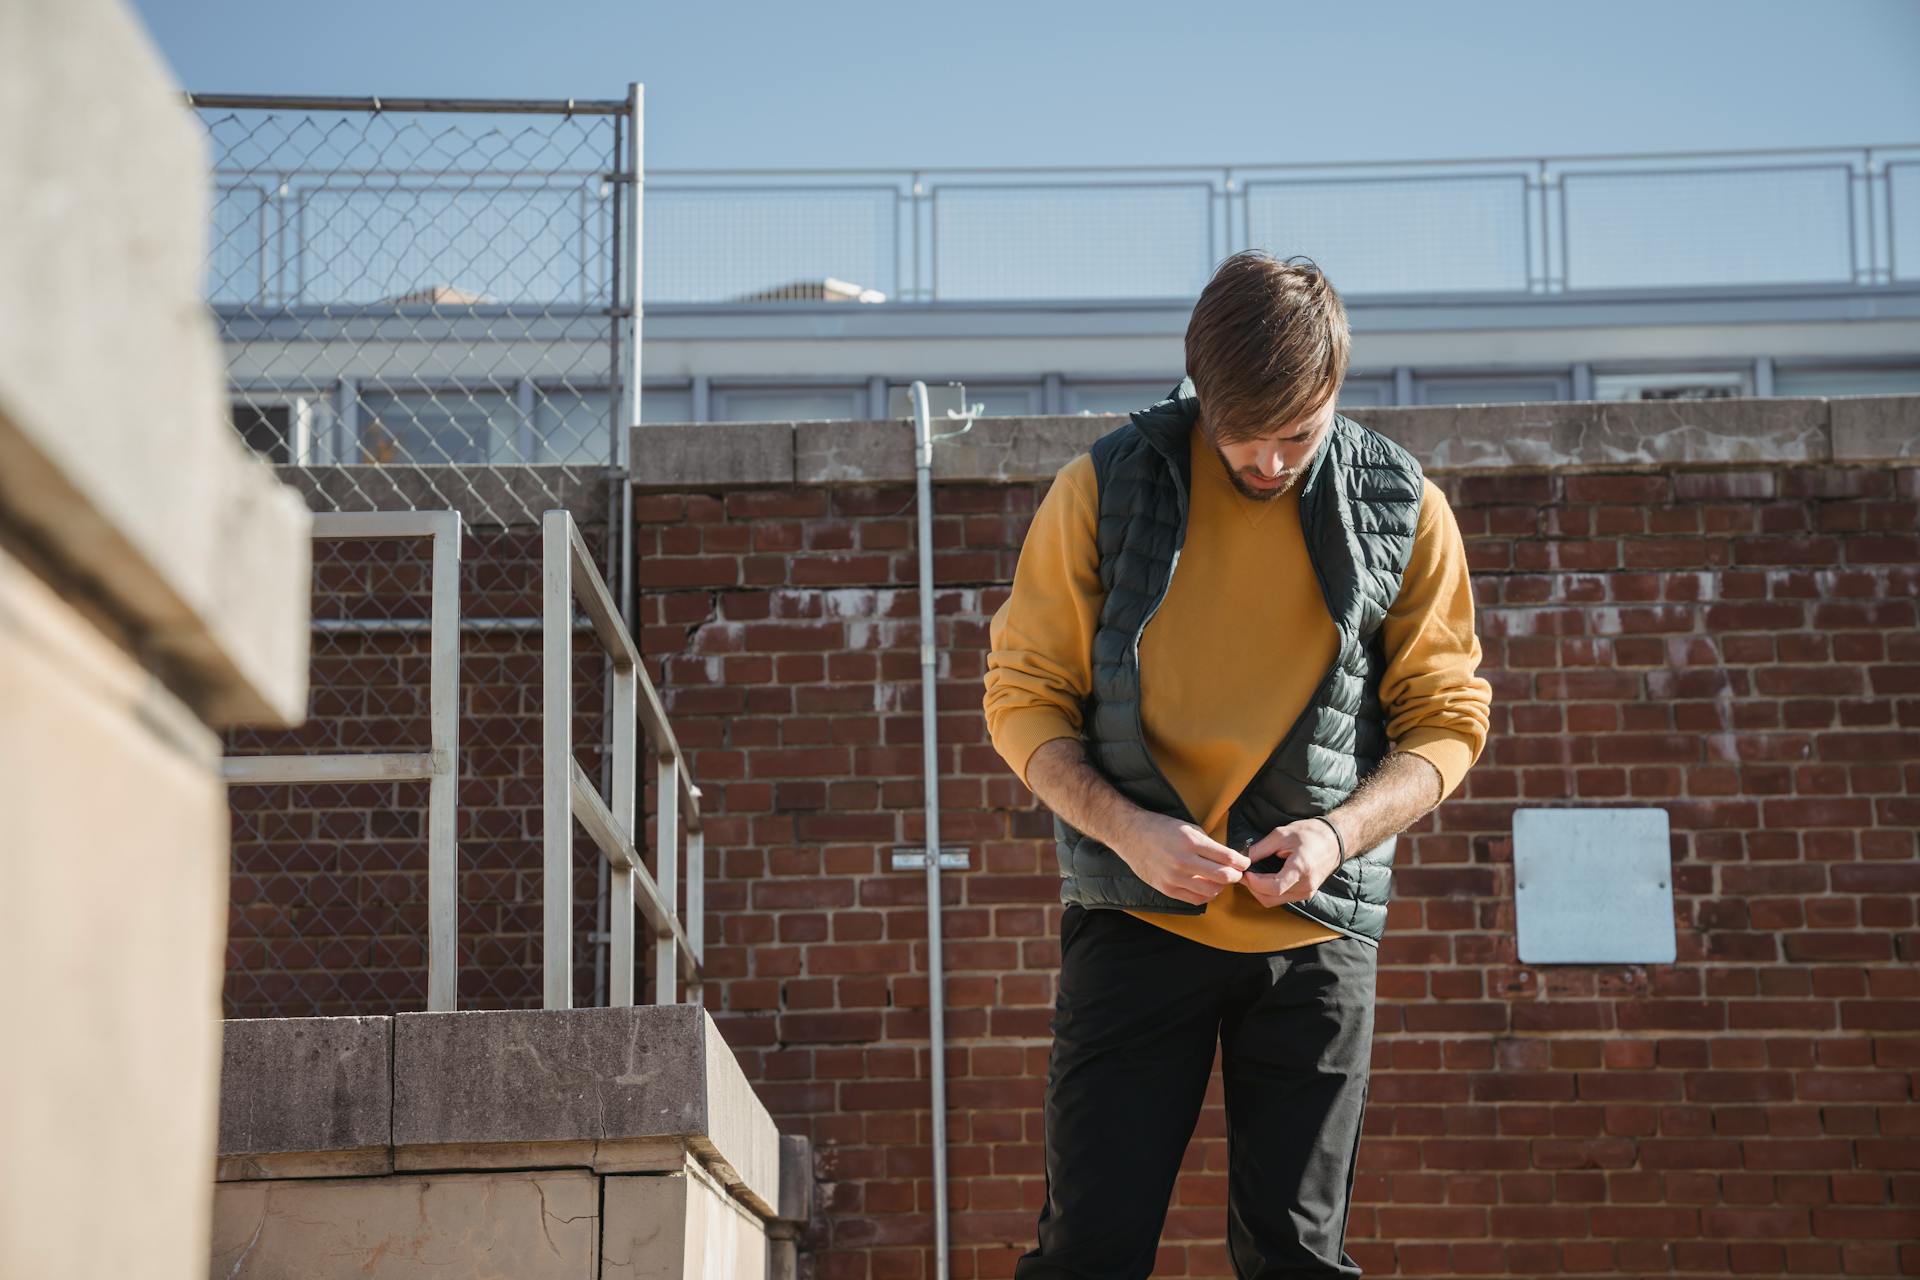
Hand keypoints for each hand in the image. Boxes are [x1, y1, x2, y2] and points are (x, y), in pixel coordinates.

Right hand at [1111, 810, 1251, 905]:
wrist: (1131, 835)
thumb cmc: (1161, 828)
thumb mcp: (1187, 827)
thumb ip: (1208, 843)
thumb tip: (1228, 857)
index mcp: (1191, 841)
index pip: (1227, 857)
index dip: (1241, 862)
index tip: (1244, 862)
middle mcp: (1183, 861)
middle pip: (1223, 877)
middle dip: (1235, 875)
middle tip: (1236, 872)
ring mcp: (1174, 877)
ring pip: (1211, 891)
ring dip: (1221, 886)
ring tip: (1220, 879)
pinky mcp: (1167, 888)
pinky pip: (1195, 899)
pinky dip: (1206, 895)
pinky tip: (1207, 887)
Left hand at [1240, 818, 1343, 908]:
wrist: (1334, 840)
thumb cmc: (1310, 834)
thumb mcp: (1282, 834)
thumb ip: (1260, 848)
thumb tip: (1243, 859)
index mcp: (1301, 869)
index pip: (1274, 887)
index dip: (1255, 883)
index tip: (1245, 873)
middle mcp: (1305, 886)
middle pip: (1271, 898)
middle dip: (1253, 888)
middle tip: (1243, 874)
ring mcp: (1307, 892)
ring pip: (1274, 901)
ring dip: (1259, 891)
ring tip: (1251, 876)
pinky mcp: (1306, 894)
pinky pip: (1281, 898)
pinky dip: (1269, 892)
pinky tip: (1263, 879)